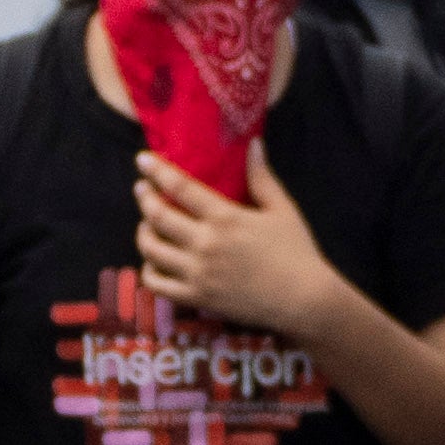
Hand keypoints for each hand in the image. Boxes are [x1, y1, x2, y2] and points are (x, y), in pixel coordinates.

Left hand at [134, 147, 339, 338]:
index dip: (157, 171)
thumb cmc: (296, 252)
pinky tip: (154, 261)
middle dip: (144, 198)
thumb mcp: (282, 209)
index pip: (181, 188)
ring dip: (143, 233)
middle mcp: (206, 244)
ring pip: (151, 250)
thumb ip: (262, 177)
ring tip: (146, 225)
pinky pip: (156, 284)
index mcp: (226, 218)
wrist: (303, 300)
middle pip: (158, 216)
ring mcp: (198, 273)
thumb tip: (254, 144)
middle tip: (141, 189)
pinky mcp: (197, 297)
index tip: (143, 160)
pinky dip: (148, 270)